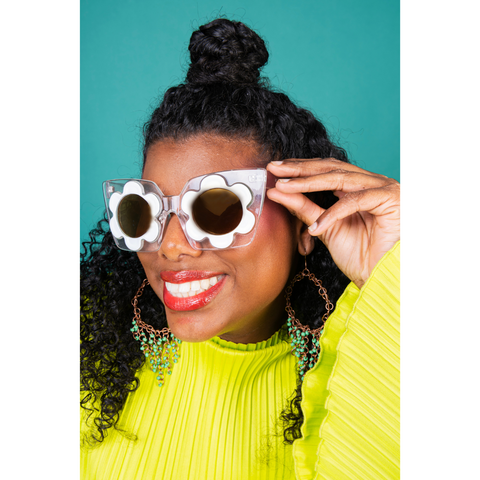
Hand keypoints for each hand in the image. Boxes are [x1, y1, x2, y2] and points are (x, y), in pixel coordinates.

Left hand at [266, 159, 399, 288]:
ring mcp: (383, 188)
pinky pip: (354, 202)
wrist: (383, 278)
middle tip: (274, 168)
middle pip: (331, 168)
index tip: (275, 168)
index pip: (326, 170)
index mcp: (359, 187)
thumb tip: (277, 191)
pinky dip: (332, 214)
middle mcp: (372, 182)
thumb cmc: (360, 256)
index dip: (300, 168)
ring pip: (339, 179)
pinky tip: (314, 228)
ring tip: (284, 187)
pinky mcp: (391, 199)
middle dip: (300, 168)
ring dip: (308, 183)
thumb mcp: (324, 228)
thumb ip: (304, 208)